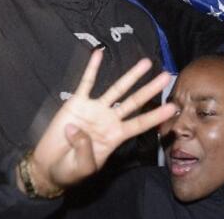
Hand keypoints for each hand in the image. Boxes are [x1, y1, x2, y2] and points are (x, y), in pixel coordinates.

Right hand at [26, 48, 175, 194]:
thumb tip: (79, 130)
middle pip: (134, 101)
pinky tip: (99, 54)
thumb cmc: (70, 170)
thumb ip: (84, 151)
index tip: (173, 107)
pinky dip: (92, 68)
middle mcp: (109, 119)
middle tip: (167, 76)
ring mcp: (95, 109)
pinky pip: (86, 83)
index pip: (140, 124)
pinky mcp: (77, 103)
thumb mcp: (82, 167)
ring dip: (131, 76)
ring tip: (146, 63)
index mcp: (115, 136)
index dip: (155, 116)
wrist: (49, 165)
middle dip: (150, 89)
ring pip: (116, 89)